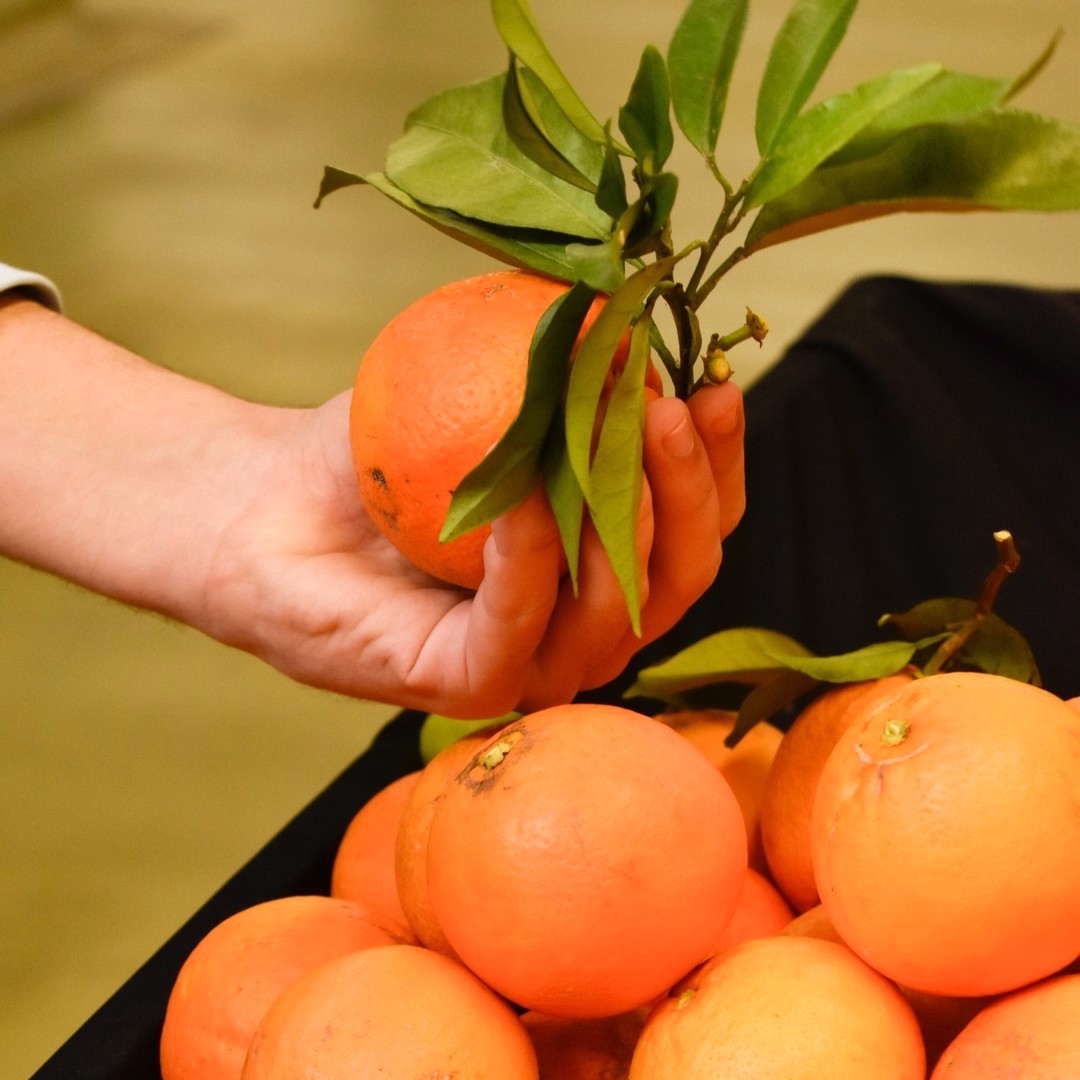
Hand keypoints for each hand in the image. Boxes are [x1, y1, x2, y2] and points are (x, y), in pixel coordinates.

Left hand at [201, 381, 743, 716]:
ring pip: (618, 615)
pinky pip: (518, 632)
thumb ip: (570, 364)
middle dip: (689, 494)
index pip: (695, 527)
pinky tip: (527, 494)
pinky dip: (530, 561)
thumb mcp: (491, 387)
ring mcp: (528, 663)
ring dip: (627, 522)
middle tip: (668, 409)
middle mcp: (580, 623)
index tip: (716, 385)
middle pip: (679, 579)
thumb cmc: (379, 451)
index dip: (719, 464)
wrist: (264, 502)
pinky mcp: (465, 686)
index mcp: (601, 564)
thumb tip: (644, 304)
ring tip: (617, 430)